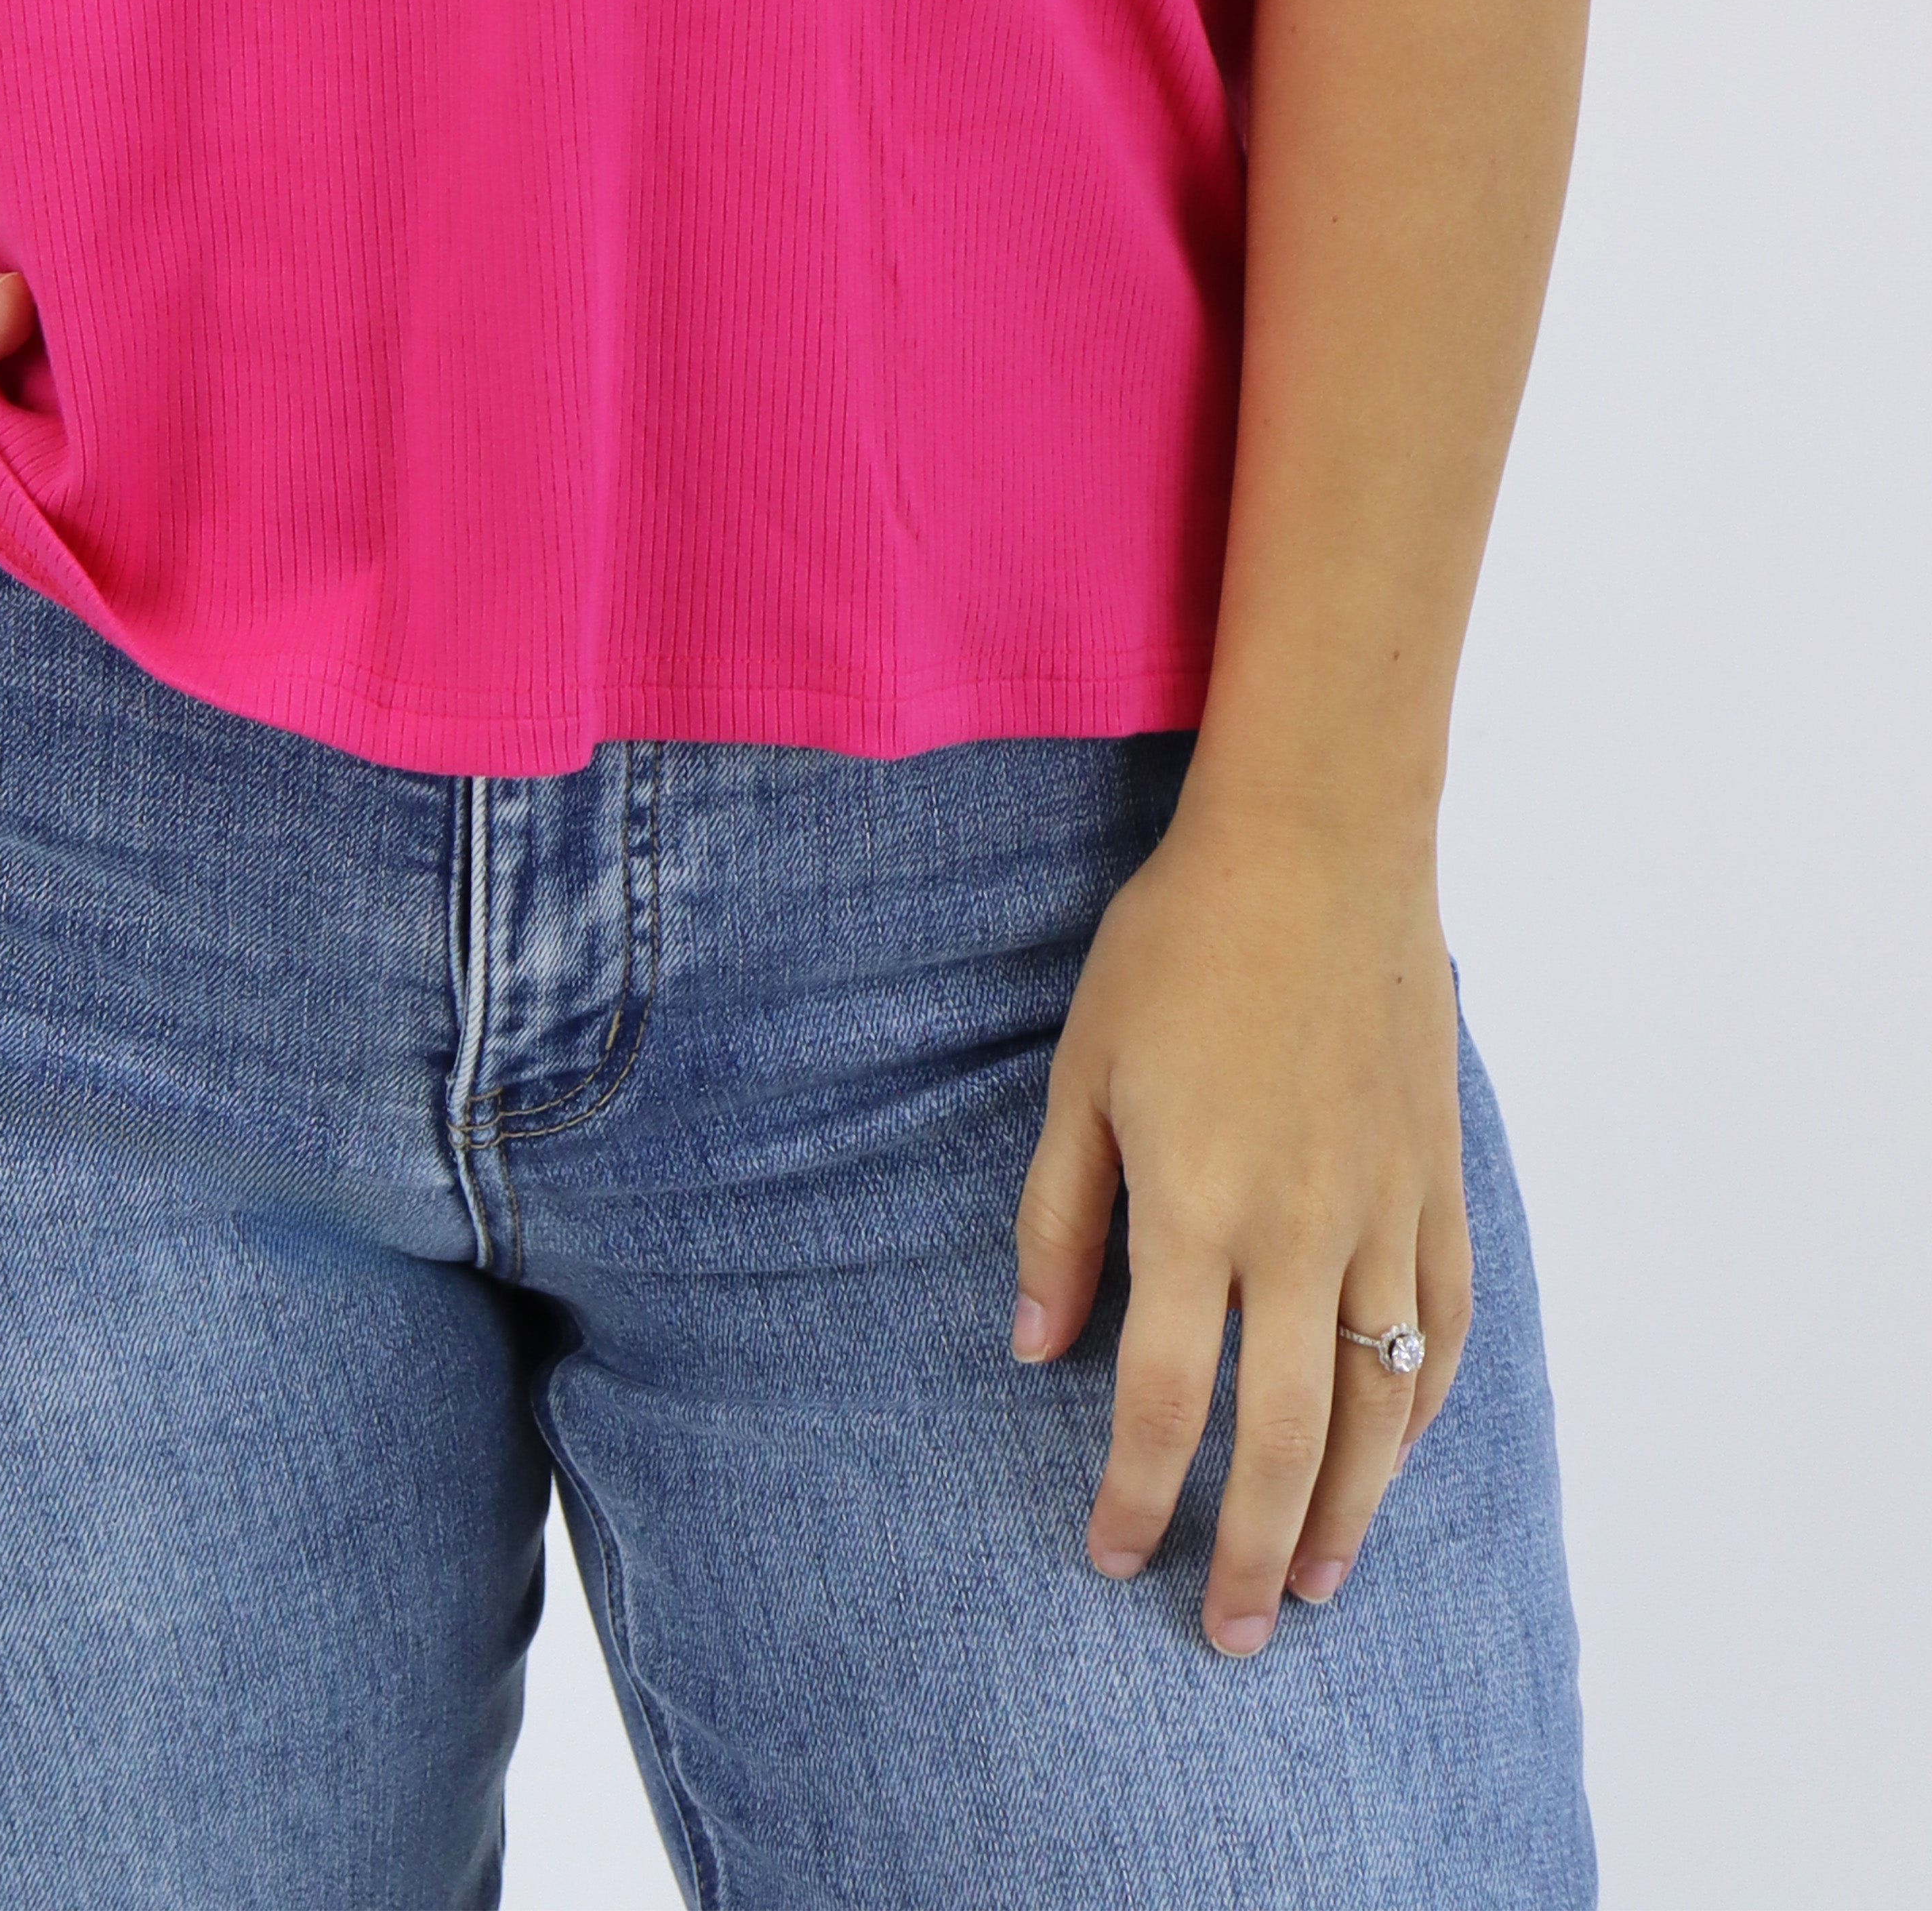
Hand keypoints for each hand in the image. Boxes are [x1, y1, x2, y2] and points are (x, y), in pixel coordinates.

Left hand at [1009, 791, 1471, 1654]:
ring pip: (1377, 1407)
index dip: (1133, 1494)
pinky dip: (1421, 1409)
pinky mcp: (1439, 1182)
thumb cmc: (1179, 944)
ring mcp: (1385, 1211)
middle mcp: (1299, 1231)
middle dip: (1251, 1552)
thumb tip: (1035, 1350)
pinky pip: (1443, 1329)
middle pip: (1281, 1440)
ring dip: (1348, 1510)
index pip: (1161, 1400)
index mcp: (1194, 1207)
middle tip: (1232, 1633)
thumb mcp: (1082, 1071)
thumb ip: (1061, 1219)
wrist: (1318, 845)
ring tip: (1319, 1582)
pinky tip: (1394, 1454)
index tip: (1113, 1557)